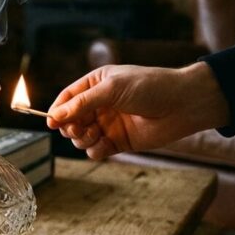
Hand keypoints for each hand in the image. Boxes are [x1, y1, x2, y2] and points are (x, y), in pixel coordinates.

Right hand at [46, 62, 229, 159]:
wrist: (182, 105)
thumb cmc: (149, 87)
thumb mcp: (111, 89)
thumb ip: (81, 103)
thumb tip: (53, 116)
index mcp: (95, 84)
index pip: (67, 98)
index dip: (57, 111)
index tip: (51, 123)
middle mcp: (99, 104)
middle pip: (70, 120)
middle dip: (70, 127)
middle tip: (78, 128)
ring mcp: (108, 124)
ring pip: (80, 137)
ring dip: (82, 139)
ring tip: (94, 135)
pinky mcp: (118, 141)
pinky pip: (96, 150)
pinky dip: (95, 150)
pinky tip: (105, 145)